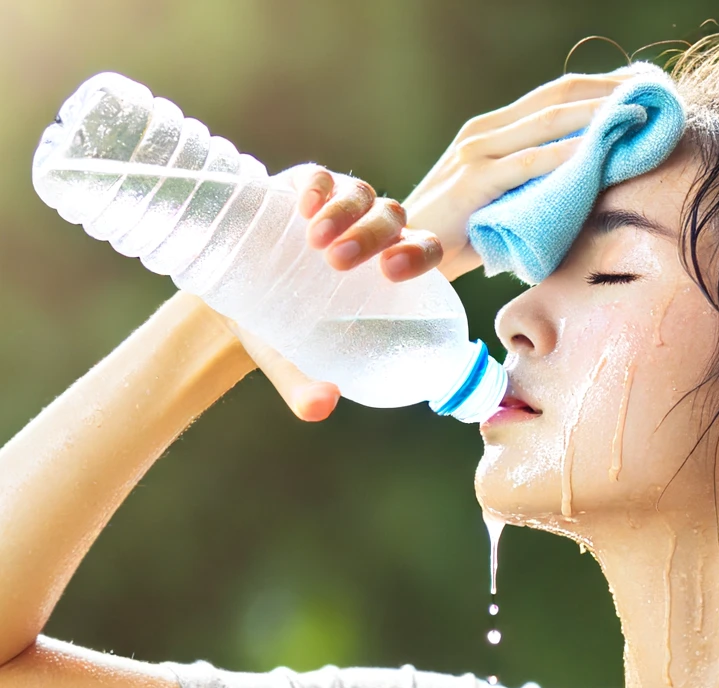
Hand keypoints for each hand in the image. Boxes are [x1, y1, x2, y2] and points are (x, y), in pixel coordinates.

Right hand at [222, 168, 444, 422]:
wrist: (225, 299)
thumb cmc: (275, 332)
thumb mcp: (289, 362)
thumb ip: (305, 387)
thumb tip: (321, 408)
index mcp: (384, 273)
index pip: (423, 252)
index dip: (419, 255)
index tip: (394, 272)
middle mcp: (369, 234)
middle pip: (394, 220)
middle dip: (376, 236)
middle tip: (342, 262)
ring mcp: (338, 206)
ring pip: (363, 195)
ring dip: (348, 212)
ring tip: (317, 241)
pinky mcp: (303, 188)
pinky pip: (322, 176)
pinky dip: (319, 186)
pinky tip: (304, 205)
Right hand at [399, 70, 635, 280]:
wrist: (404, 254)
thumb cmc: (454, 236)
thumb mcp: (498, 200)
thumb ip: (528, 186)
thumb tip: (575, 189)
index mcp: (491, 130)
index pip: (554, 96)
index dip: (599, 87)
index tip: (639, 91)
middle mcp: (485, 132)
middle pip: (558, 97)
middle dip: (609, 92)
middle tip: (653, 94)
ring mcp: (477, 154)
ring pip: (550, 122)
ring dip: (598, 116)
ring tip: (639, 115)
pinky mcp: (474, 183)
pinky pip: (530, 164)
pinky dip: (568, 155)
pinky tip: (599, 152)